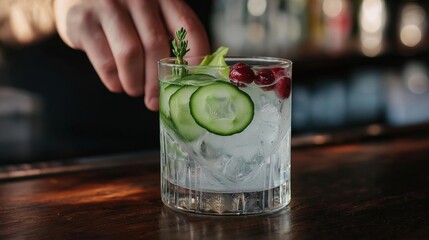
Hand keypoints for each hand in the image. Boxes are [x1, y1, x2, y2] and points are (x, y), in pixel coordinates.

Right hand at [54, 0, 209, 110]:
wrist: (75, 0)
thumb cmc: (121, 15)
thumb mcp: (149, 16)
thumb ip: (168, 37)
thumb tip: (187, 78)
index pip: (188, 26)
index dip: (195, 57)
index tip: (190, 82)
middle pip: (156, 45)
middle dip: (157, 80)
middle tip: (155, 100)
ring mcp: (108, 5)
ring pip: (130, 54)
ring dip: (134, 82)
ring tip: (134, 90)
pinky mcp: (83, 21)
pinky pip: (105, 60)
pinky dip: (114, 81)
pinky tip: (117, 84)